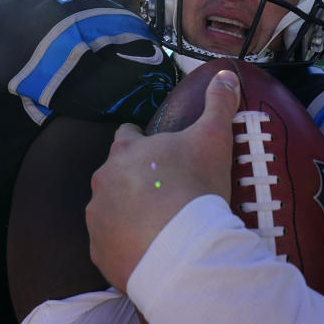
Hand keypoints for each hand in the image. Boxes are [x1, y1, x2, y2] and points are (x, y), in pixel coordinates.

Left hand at [86, 69, 240, 292]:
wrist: (185, 249)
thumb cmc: (196, 187)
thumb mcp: (214, 139)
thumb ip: (218, 104)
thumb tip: (226, 73)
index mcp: (126, 150)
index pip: (127, 136)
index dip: (143, 143)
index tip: (161, 157)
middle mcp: (103, 180)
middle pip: (115, 174)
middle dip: (133, 181)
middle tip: (164, 193)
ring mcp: (97, 217)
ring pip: (109, 209)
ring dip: (126, 213)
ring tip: (157, 226)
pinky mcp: (99, 250)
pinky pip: (109, 243)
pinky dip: (124, 244)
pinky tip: (148, 250)